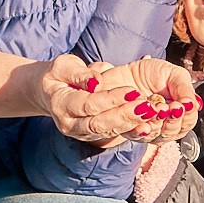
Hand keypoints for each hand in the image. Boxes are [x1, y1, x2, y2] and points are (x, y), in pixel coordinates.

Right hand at [35, 54, 162, 145]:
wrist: (52, 91)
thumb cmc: (60, 74)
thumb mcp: (65, 66)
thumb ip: (79, 73)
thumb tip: (96, 82)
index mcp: (60, 105)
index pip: (88, 104)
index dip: (111, 99)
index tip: (133, 91)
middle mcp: (69, 124)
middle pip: (99, 124)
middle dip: (125, 115)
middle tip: (147, 106)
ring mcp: (81, 134)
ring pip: (108, 132)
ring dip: (131, 123)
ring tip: (151, 112)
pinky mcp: (92, 136)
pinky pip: (113, 134)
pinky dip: (130, 128)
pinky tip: (147, 121)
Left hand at [88, 56, 200, 147]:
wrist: (125, 72)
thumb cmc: (152, 73)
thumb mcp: (174, 75)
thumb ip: (185, 89)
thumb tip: (194, 104)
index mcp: (179, 114)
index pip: (187, 122)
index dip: (186, 116)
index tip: (181, 105)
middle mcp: (164, 126)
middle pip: (173, 132)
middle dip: (171, 120)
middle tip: (168, 106)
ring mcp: (147, 131)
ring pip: (155, 136)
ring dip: (156, 124)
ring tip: (155, 108)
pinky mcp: (129, 131)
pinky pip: (135, 136)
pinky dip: (140, 130)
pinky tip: (142, 123)